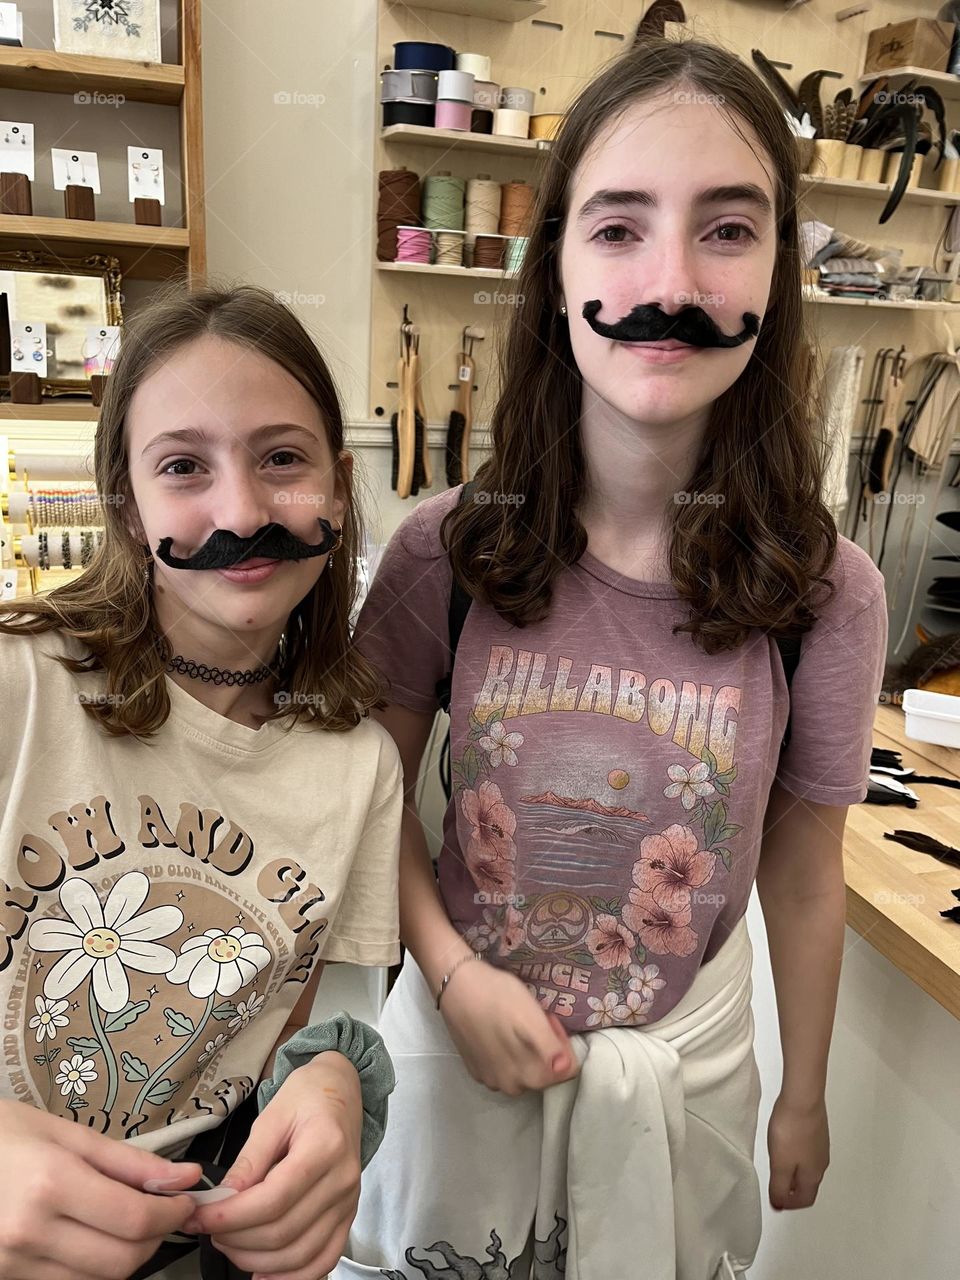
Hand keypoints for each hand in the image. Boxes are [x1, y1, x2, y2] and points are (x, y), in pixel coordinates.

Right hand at [0, 1099, 199, 1279]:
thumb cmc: (3, 1135)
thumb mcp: (66, 1134)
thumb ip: (129, 1160)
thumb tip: (184, 1176)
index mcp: (51, 1184)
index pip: (134, 1218)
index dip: (172, 1213)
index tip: (186, 1199)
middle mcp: (30, 1232)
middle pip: (121, 1260)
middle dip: (155, 1239)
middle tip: (164, 1212)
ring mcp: (13, 1263)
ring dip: (126, 1255)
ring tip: (127, 1221)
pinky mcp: (5, 1278)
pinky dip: (92, 1266)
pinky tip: (93, 1235)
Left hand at [185, 1052, 362, 1279]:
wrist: (343, 1091)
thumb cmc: (307, 1096)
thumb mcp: (272, 1115)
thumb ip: (249, 1160)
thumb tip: (222, 1201)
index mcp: (325, 1147)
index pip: (273, 1199)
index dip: (232, 1216)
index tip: (199, 1217)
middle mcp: (343, 1180)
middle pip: (284, 1231)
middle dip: (237, 1240)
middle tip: (207, 1229)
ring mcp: (349, 1202)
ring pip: (300, 1254)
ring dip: (257, 1261)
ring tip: (229, 1246)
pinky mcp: (348, 1216)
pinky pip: (324, 1259)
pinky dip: (293, 1276)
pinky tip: (263, 1274)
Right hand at [439, 958, 580, 1095]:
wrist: (455, 985)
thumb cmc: (496, 996)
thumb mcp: (530, 1016)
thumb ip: (550, 1048)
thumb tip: (566, 1069)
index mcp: (526, 1076)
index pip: (565, 1070)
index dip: (562, 1043)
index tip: (549, 1019)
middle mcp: (508, 1085)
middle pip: (543, 1072)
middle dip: (546, 1046)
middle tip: (536, 1016)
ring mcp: (488, 1079)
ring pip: (523, 1070)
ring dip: (528, 1049)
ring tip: (518, 1022)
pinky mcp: (474, 1068)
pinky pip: (503, 1066)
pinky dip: (508, 1051)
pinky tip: (500, 1029)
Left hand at [767, 1092, 829, 1209]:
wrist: (803, 1099)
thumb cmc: (791, 1131)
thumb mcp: (779, 1165)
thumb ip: (779, 1187)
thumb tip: (779, 1206)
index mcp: (813, 1175)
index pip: (805, 1199)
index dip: (790, 1204)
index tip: (777, 1201)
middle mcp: (821, 1163)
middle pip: (809, 1185)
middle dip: (793, 1190)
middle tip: (777, 1187)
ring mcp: (821, 1146)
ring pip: (810, 1168)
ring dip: (795, 1173)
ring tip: (779, 1167)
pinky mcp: (818, 1132)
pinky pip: (809, 1152)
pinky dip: (798, 1157)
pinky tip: (787, 1147)